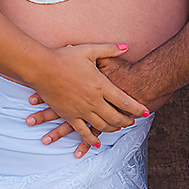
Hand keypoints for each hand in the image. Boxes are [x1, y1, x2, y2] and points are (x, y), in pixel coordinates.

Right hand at [24, 43, 147, 149]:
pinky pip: (83, 132)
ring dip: (113, 128)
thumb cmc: (65, 57)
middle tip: (133, 121)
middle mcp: (94, 101)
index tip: (145, 111)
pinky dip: (91, 139)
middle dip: (127, 121)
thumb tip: (127, 46)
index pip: (125, 101)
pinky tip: (96, 142)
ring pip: (102, 126)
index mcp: (101, 85)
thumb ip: (110, 49)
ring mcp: (82, 110)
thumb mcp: (89, 50)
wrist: (42, 68)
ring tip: (119, 127)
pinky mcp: (69, 116)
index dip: (137, 108)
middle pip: (116, 117)